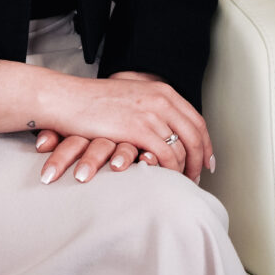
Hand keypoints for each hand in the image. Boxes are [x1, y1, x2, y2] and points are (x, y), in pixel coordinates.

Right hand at [41, 71, 213, 182]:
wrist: (69, 99)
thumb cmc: (93, 101)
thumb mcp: (130, 96)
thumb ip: (151, 107)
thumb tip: (167, 128)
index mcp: (161, 90)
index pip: (196, 120)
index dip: (205, 143)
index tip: (206, 160)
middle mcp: (161, 99)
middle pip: (195, 136)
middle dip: (199, 161)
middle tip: (196, 178)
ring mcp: (152, 114)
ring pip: (182, 150)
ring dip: (184, 171)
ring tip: (179, 184)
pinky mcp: (140, 130)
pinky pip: (166, 157)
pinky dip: (169, 172)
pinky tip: (164, 179)